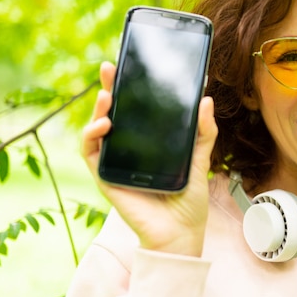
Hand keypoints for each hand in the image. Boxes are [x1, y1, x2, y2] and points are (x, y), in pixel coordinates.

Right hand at [81, 62, 217, 255]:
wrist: (181, 232)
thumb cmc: (188, 199)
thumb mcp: (200, 160)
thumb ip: (204, 132)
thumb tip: (206, 100)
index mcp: (150, 142)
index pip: (137, 110)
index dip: (130, 88)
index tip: (131, 65)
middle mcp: (130, 149)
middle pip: (114, 113)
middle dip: (109, 88)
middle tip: (111, 67)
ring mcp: (116, 162)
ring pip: (97, 128)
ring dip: (98, 108)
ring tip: (109, 96)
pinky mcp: (106, 176)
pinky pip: (90, 152)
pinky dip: (92, 135)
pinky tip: (105, 124)